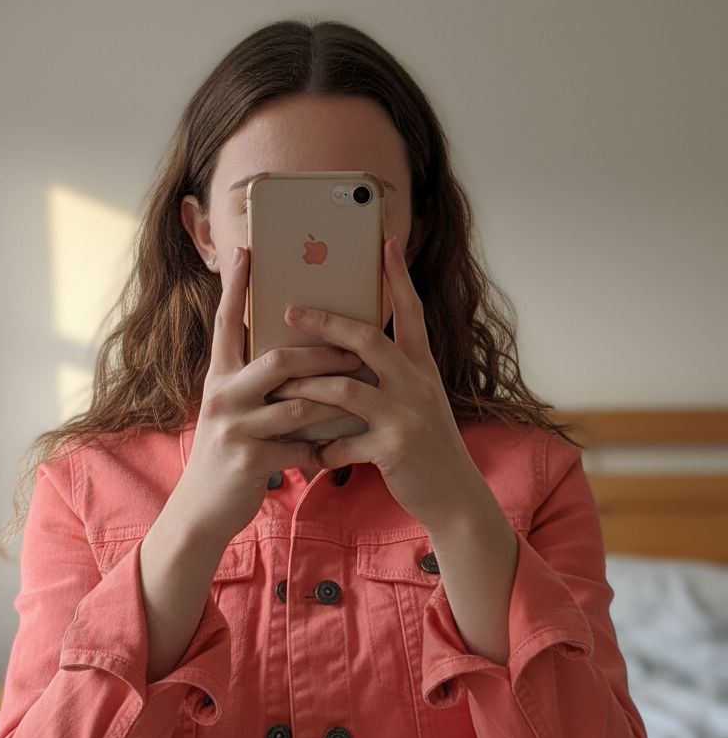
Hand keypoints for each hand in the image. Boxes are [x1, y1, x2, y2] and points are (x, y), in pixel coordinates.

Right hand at [179, 245, 366, 544]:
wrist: (201, 511)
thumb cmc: (228, 453)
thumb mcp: (231, 410)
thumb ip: (253, 381)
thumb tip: (292, 351)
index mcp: (219, 377)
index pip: (227, 323)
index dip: (236, 287)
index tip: (248, 252)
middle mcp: (222, 395)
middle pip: (280, 359)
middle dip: (325, 353)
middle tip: (359, 348)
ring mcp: (235, 428)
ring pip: (300, 403)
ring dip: (339, 399)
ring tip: (367, 392)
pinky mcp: (249, 460)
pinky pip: (301, 446)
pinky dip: (326, 446)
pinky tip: (344, 448)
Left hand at [273, 235, 489, 527]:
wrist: (456, 496)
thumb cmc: (427, 447)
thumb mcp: (419, 401)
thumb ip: (393, 376)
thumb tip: (351, 353)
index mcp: (421, 368)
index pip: (410, 312)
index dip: (398, 277)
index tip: (386, 242)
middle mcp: (417, 384)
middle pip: (367, 340)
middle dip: (326, 322)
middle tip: (291, 310)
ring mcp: (406, 415)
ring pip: (345, 389)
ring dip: (307, 388)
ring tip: (281, 388)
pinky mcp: (395, 448)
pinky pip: (345, 440)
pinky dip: (324, 447)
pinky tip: (314, 454)